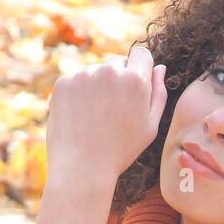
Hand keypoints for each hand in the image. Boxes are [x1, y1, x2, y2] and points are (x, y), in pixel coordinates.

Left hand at [45, 43, 167, 185]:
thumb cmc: (121, 151)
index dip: (140, 69)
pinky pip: (76, 82)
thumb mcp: (150, 127)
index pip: (141, 55)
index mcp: (135, 80)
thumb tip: (159, 68)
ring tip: (95, 120)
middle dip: (117, 82)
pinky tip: (80, 119)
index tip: (135, 86)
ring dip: (97, 88)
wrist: (82, 168)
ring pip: (95, 73)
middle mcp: (110, 71)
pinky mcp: (64, 83)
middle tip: (113, 115)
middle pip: (117, 65)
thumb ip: (159, 94)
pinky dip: (78, 96)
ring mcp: (84, 75)